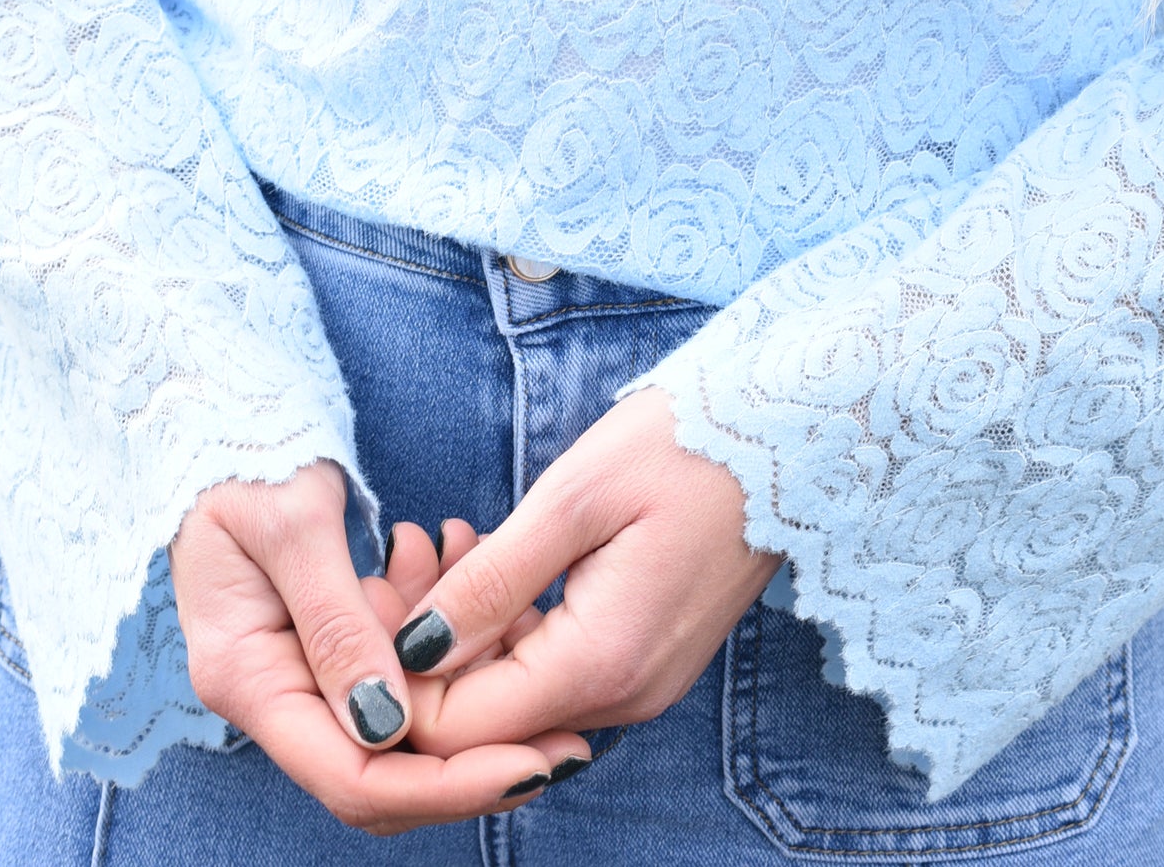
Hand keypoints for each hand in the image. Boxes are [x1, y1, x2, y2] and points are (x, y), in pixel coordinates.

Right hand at [171, 461, 591, 832]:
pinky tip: (458, 553)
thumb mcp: (294, 524)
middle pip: (381, 772)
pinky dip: (441, 624)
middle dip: (473, 758)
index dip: (442, 785)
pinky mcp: (330, 640)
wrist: (222, 415)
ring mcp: (301, 670)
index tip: (528, 766)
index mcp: (246, 678)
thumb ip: (337, 623)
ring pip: (401, 720)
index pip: (350, 776)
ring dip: (465, 676)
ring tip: (520, 607)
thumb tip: (384, 727)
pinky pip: (400, 664)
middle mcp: (272, 693)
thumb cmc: (246, 455)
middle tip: (567, 737)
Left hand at [379, 388, 780, 754]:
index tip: (372, 593)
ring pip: (514, 697)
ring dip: (464, 636)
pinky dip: (507, 630)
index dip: (397, 678)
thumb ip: (491, 583)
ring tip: (443, 541)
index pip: (460, 729)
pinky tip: (489, 559)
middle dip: (425, 653)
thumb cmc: (686, 445)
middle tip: (405, 553)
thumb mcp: (575, 496)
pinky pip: (551, 672)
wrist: (791, 434)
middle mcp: (623, 697)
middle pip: (483, 721)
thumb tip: (411, 654)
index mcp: (603, 663)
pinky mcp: (644, 659)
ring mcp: (639, 684)